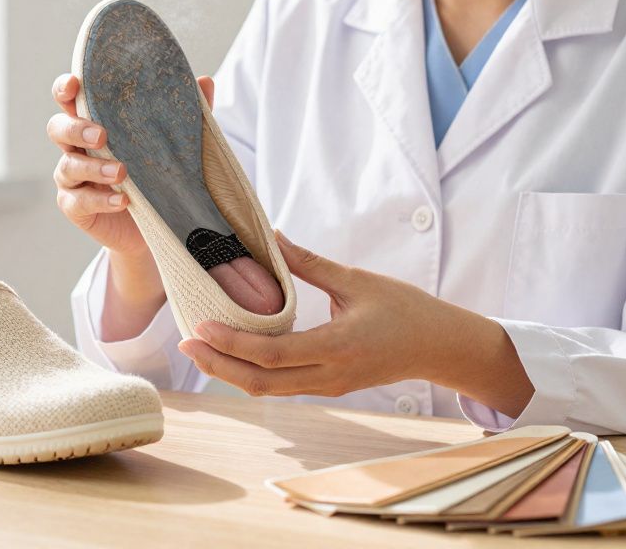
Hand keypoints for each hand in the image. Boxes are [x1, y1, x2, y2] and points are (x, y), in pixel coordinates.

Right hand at [50, 72, 216, 341]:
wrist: (161, 224)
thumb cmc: (159, 173)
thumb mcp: (174, 143)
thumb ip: (184, 114)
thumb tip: (205, 81)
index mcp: (94, 122)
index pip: (70, 99)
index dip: (66, 89)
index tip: (76, 83)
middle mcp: (76, 147)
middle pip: (58, 128)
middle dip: (76, 128)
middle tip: (102, 135)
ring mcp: (72, 178)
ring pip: (67, 166)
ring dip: (93, 167)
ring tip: (121, 172)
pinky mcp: (76, 208)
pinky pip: (79, 202)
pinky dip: (100, 200)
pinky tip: (123, 200)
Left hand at [178, 231, 533, 415]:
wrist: (440, 345)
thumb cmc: (405, 308)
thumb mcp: (357, 280)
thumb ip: (309, 264)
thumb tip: (270, 235)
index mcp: (337, 347)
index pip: (273, 354)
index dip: (232, 344)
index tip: (201, 326)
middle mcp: (329, 375)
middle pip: (261, 382)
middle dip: (218, 365)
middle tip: (185, 340)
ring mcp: (328, 386)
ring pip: (268, 390)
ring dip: (230, 372)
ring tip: (200, 347)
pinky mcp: (329, 387)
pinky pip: (282, 386)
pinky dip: (252, 373)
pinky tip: (232, 354)